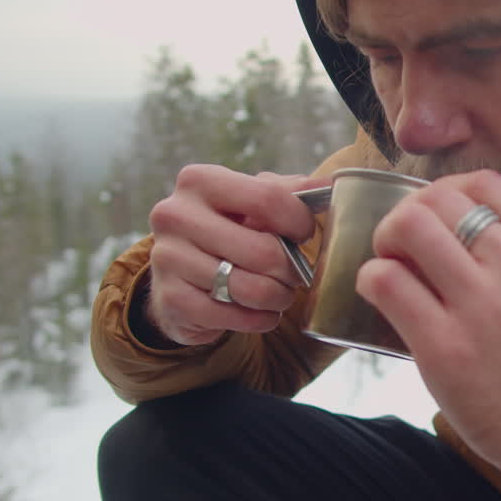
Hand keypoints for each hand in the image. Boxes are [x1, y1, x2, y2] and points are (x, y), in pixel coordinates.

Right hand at [145, 164, 323, 345]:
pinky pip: (235, 316)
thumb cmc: (229, 230)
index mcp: (200, 180)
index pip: (268, 198)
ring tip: (280, 293)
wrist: (180, 274)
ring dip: (279, 297)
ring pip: (253, 289)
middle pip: (264, 251)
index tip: (304, 234)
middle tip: (295, 273)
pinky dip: (260, 319)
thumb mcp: (252, 202)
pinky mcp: (171, 298)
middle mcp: (175, 215)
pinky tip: (262, 312)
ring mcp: (168, 257)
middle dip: (292, 269)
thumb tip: (332, 184)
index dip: (299, 221)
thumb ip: (290, 191)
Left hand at [358, 170, 500, 491]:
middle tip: (406, 243)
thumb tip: (483, 218)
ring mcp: (485, 306)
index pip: (484, 182)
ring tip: (392, 264)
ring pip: (409, 227)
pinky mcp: (446, 348)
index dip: (446, 192)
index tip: (437, 216)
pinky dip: (373, 280)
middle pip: (440, 199)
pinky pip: (386, 282)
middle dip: (411, 213)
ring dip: (387, 239)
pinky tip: (382, 294)